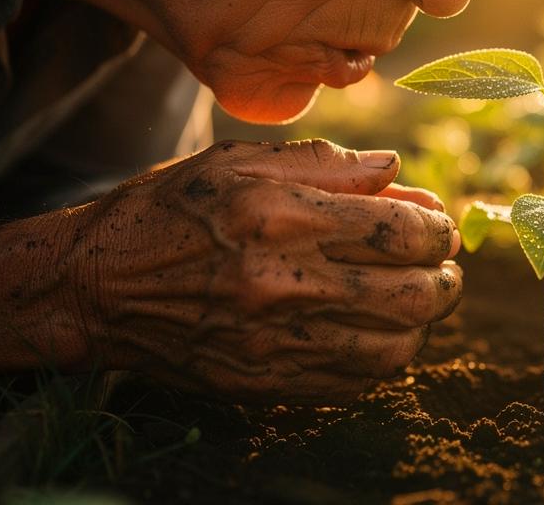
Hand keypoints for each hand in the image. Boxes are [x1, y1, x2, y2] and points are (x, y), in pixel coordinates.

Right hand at [70, 139, 461, 403]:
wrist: (96, 287)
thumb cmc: (170, 210)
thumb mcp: (238, 161)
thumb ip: (324, 162)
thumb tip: (396, 169)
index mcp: (282, 215)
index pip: (403, 230)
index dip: (437, 227)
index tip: (438, 223)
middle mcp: (286, 281)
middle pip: (416, 293)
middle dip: (446, 276)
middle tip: (443, 263)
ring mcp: (279, 340)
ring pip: (398, 345)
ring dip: (424, 320)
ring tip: (418, 296)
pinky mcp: (270, 382)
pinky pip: (359, 381)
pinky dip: (387, 354)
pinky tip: (381, 329)